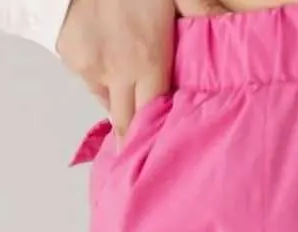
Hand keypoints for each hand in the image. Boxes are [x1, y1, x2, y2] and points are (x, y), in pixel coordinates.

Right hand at [57, 0, 225, 139]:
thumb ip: (200, 9)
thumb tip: (227, 26)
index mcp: (147, 60)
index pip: (151, 116)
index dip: (152, 136)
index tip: (154, 150)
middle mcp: (118, 73)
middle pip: (123, 122)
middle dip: (131, 133)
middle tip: (137, 145)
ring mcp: (91, 68)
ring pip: (105, 98)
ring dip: (117, 96)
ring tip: (126, 76)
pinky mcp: (71, 59)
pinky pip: (88, 77)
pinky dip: (98, 72)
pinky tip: (105, 50)